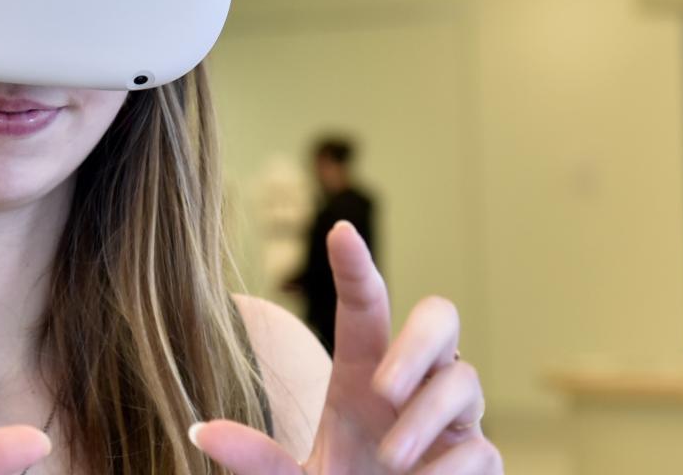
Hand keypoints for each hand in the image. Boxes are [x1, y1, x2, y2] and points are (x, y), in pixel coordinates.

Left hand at [192, 222, 500, 473]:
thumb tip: (202, 430)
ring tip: (391, 460)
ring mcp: (451, 421)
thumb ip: (256, 459)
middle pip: (440, 317)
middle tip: (382, 388)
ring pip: (464, 379)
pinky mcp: (478, 462)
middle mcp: (412, 386)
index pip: (365, 307)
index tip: (340, 231)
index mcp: (361, 376)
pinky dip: (450, 468)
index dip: (356, 268)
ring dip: (425, 418)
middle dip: (416, 343)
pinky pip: (480, 448)